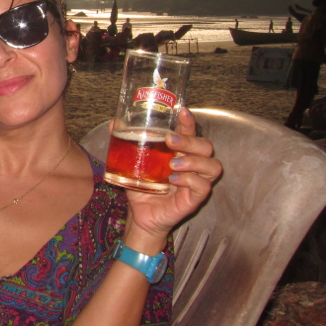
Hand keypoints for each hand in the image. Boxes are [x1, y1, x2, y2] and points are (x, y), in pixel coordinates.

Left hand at [122, 107, 221, 251]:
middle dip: (190, 140)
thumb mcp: (131, 163)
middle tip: (170, 140)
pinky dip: (190, 180)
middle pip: (206, 146)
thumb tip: (113, 124)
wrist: (140, 214)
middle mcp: (192, 164)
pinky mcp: (194, 198)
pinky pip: (204, 186)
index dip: (189, 122)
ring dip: (193, 161)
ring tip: (173, 164)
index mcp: (180, 151)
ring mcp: (196, 181)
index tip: (182, 112)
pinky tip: (174, 180)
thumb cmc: (142, 185)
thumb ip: (125, 144)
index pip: (191, 132)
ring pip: (212, 165)